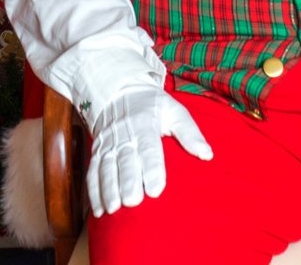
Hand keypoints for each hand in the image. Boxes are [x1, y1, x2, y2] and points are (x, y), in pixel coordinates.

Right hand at [83, 85, 213, 215]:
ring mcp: (108, 144)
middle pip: (125, 161)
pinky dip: (94, 192)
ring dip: (108, 189)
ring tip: (114, 208)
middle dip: (127, 182)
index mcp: (144, 124)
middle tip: (133, 202)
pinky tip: (99, 209)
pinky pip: (93, 172)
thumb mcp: (174, 111)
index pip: (149, 147)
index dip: (152, 168)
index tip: (157, 189)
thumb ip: (190, 132)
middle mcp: (124, 135)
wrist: (119, 91)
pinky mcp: (97, 152)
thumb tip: (207, 154)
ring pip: (106, 168)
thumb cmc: (152, 105)